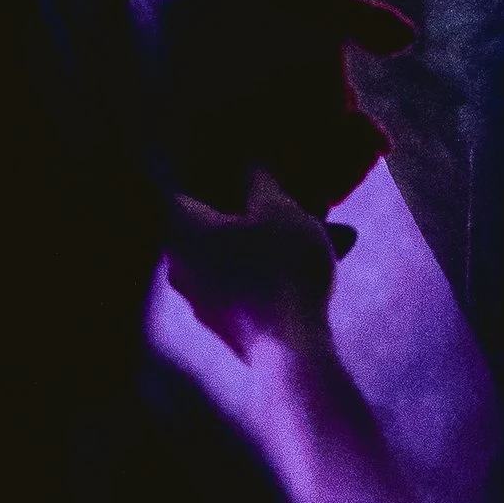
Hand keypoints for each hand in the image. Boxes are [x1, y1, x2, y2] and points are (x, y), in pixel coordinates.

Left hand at [165, 171, 343, 358]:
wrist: (293, 351)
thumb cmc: (279, 267)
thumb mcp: (277, 207)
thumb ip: (258, 177)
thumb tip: (248, 164)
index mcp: (181, 229)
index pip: (180, 179)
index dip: (208, 162)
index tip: (232, 151)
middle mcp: (181, 264)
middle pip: (216, 216)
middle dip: (255, 199)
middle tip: (290, 184)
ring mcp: (201, 297)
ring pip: (238, 248)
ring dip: (274, 232)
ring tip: (323, 220)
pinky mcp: (227, 320)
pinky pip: (248, 276)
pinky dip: (276, 261)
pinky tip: (324, 251)